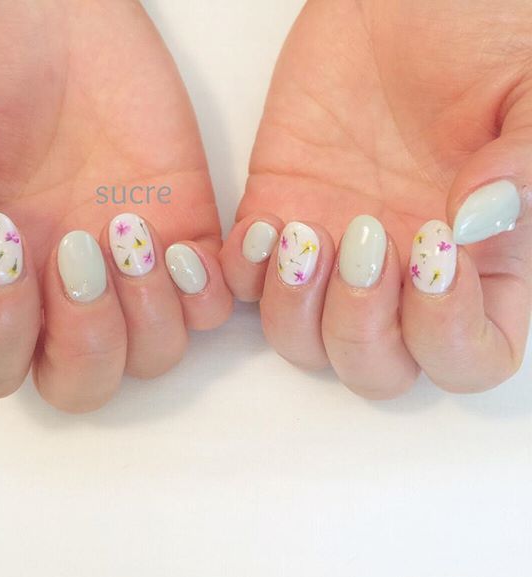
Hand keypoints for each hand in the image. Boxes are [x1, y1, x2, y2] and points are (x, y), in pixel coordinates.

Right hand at [0, 0, 230, 411]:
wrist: (55, 11)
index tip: (2, 239)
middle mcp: (59, 292)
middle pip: (81, 385)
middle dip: (85, 341)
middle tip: (76, 249)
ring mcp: (129, 272)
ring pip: (153, 356)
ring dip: (148, 315)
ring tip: (128, 230)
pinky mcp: (187, 237)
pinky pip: (211, 308)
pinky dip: (205, 296)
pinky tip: (182, 245)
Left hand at [221, 0, 531, 397]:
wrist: (405, 1)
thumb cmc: (480, 36)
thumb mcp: (529, 91)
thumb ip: (525, 163)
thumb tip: (480, 222)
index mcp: (476, 265)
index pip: (467, 359)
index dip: (449, 335)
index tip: (434, 249)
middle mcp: (399, 279)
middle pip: (372, 369)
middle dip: (361, 328)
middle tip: (367, 240)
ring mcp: (331, 255)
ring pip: (299, 342)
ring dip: (296, 308)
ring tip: (308, 232)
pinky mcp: (278, 217)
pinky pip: (243, 285)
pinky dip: (244, 272)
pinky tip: (267, 224)